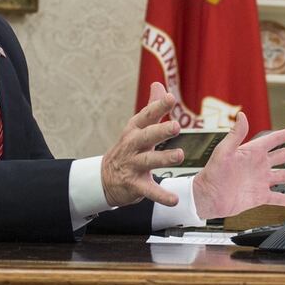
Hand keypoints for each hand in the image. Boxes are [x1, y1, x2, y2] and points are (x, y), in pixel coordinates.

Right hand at [101, 82, 183, 207]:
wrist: (105, 178)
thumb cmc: (128, 149)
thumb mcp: (137, 127)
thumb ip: (151, 107)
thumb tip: (159, 84)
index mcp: (135, 130)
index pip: (146, 116)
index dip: (158, 107)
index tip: (171, 98)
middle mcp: (133, 146)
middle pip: (146, 136)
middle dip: (160, 131)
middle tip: (176, 126)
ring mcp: (133, 165)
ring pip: (148, 161)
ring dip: (164, 158)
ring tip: (180, 155)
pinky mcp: (134, 185)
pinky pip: (149, 190)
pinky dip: (161, 195)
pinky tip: (174, 200)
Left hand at [192, 113, 284, 219]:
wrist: (207, 198)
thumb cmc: (211, 174)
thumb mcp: (224, 151)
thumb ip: (235, 134)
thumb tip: (242, 116)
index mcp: (251, 153)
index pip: (273, 140)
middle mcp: (258, 166)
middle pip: (283, 156)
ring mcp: (260, 181)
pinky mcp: (259, 196)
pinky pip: (278, 197)